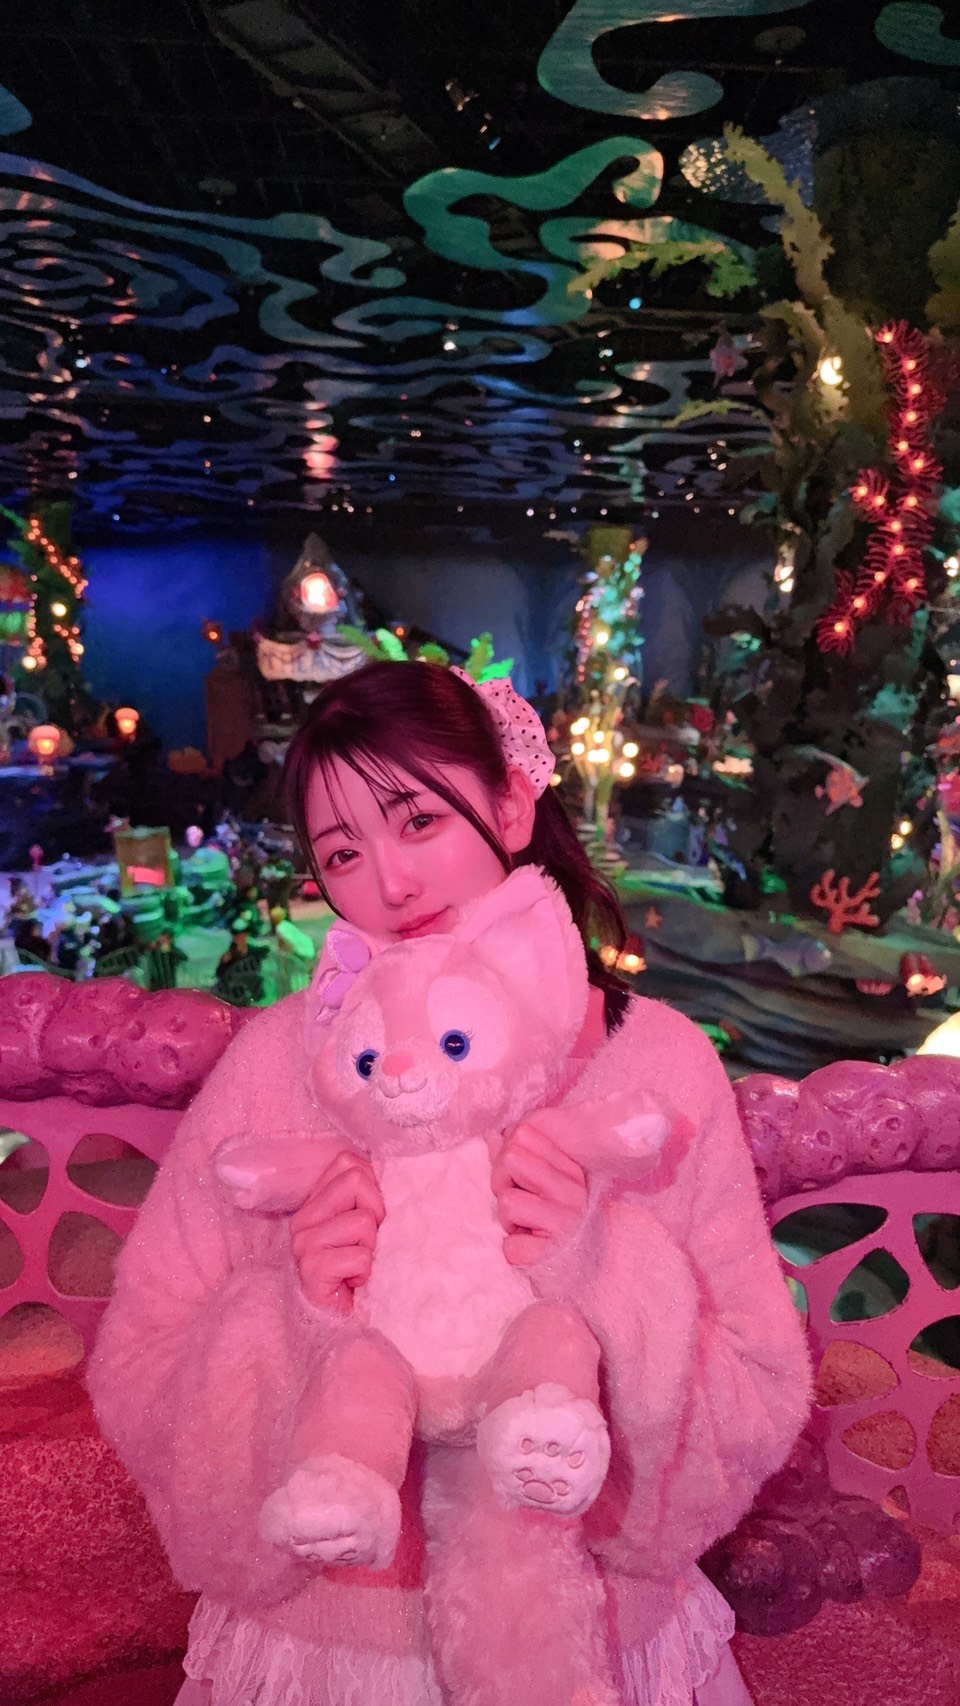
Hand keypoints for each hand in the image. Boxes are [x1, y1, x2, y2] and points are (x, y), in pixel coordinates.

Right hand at [290, 1150, 383, 1314]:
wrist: (340, 1324)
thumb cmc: (358, 1271)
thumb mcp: (363, 1226)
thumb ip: (367, 1195)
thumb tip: (392, 1172)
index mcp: (314, 1202)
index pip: (347, 1162)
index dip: (372, 1187)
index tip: (372, 1218)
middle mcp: (302, 1219)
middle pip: (355, 1180)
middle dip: (375, 1212)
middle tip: (366, 1243)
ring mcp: (303, 1244)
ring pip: (362, 1221)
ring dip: (371, 1247)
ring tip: (359, 1265)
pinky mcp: (311, 1270)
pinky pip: (360, 1257)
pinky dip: (366, 1271)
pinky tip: (354, 1283)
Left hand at [491, 1120, 588, 1267]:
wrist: (588, 1278)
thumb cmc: (558, 1229)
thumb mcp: (547, 1189)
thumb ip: (523, 1162)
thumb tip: (492, 1137)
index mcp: (570, 1171)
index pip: (524, 1134)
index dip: (507, 1158)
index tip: (518, 1181)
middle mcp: (572, 1192)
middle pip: (511, 1158)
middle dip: (502, 1184)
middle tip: (518, 1207)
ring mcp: (565, 1223)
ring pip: (507, 1201)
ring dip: (508, 1221)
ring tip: (527, 1230)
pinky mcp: (551, 1255)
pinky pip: (510, 1245)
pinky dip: (514, 1251)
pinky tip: (532, 1251)